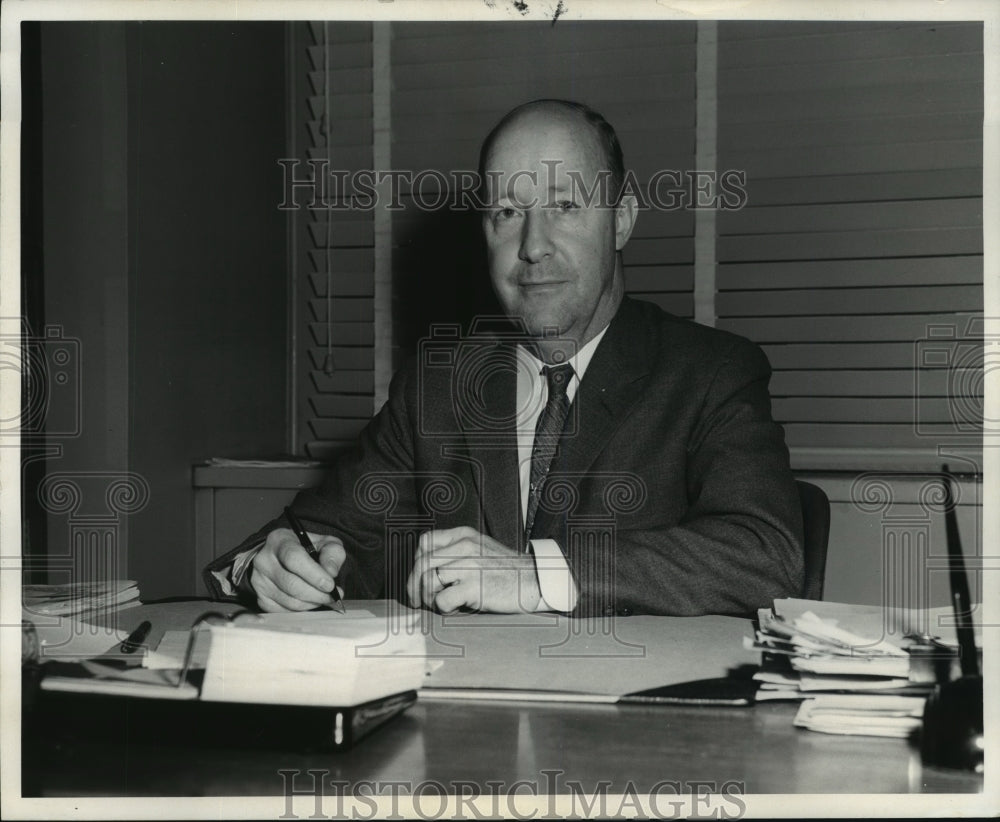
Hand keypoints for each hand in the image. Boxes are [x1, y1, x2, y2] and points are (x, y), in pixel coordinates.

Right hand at [250, 528, 345, 611]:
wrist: (284, 558)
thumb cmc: (307, 549)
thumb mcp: (324, 543)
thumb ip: (332, 554)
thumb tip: (331, 573)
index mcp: (279, 540)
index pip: (294, 558)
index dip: (314, 574)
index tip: (330, 585)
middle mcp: (264, 560)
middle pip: (291, 584)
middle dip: (317, 594)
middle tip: (333, 596)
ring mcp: (260, 581)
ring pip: (289, 601)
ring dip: (312, 603)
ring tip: (324, 597)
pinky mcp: (261, 598)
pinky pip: (284, 611)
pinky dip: (302, 610)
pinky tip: (311, 601)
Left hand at [406, 526, 540, 613]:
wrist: (534, 581)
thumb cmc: (505, 570)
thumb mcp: (480, 548)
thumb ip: (455, 551)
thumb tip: (424, 568)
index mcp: (464, 536)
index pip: (424, 542)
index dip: (416, 562)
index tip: (420, 577)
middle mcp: (464, 547)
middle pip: (421, 563)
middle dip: (414, 586)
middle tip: (418, 600)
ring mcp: (469, 566)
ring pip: (427, 581)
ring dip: (428, 598)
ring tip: (439, 604)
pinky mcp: (474, 587)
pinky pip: (441, 600)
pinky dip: (443, 609)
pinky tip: (455, 609)